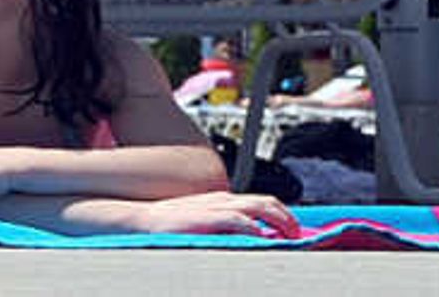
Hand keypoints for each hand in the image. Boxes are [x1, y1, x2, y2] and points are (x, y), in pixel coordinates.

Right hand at [125, 191, 297, 237]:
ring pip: (260, 206)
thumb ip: (224, 224)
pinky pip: (240, 220)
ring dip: (280, 221)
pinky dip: (256, 229)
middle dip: (287, 218)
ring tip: (290, 237)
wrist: (142, 221)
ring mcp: (216, 206)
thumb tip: (250, 238)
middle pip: (267, 201)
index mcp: (222, 199)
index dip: (281, 214)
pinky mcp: (208, 217)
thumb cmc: (170, 225)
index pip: (261, 201)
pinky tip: (262, 238)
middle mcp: (223, 199)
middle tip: (297, 235)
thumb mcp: (201, 220)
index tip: (291, 229)